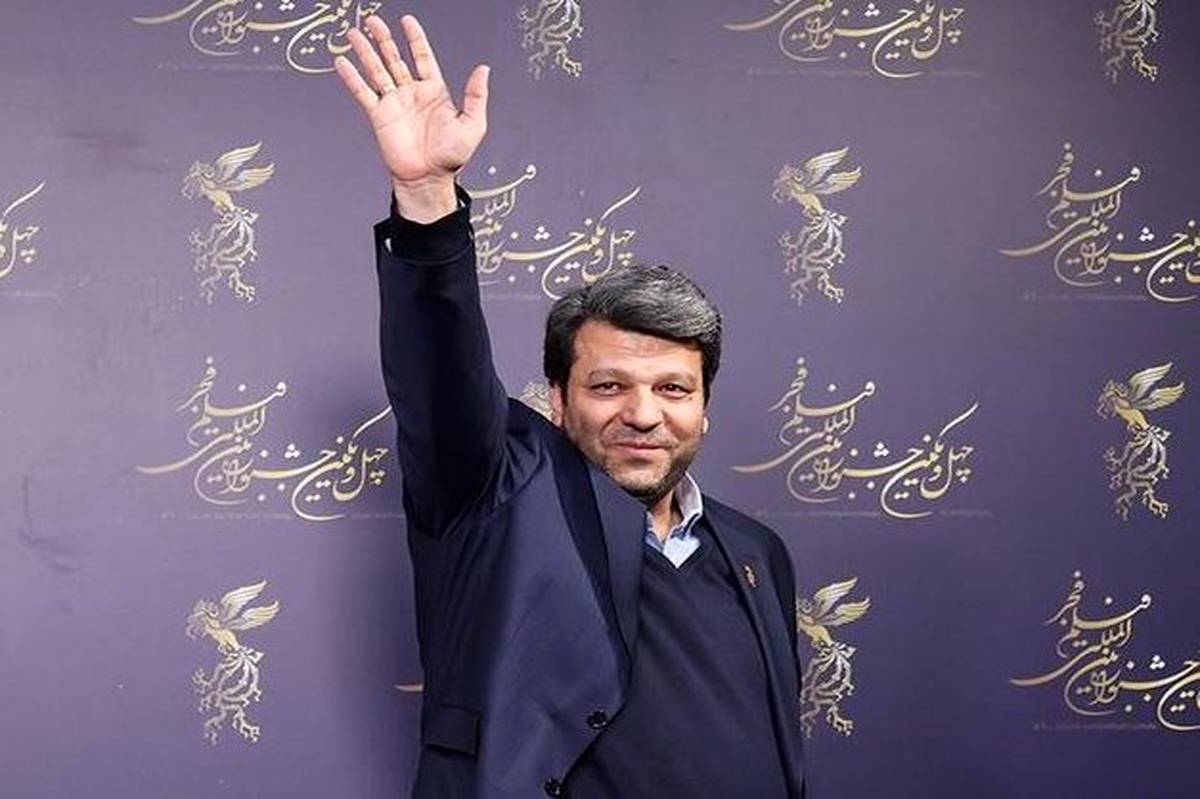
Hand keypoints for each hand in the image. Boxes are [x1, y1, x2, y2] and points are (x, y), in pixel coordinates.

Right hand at [336, 15, 488, 221]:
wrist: (429, 178)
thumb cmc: (452, 157)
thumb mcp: (473, 124)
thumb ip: (476, 95)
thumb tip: (483, 68)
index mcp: (434, 92)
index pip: (423, 57)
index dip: (415, 38)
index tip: (407, 20)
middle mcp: (412, 94)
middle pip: (395, 58)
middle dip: (384, 39)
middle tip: (374, 20)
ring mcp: (394, 103)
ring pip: (377, 70)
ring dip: (366, 52)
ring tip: (355, 33)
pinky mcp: (379, 116)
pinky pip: (363, 92)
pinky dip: (352, 77)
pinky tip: (342, 62)